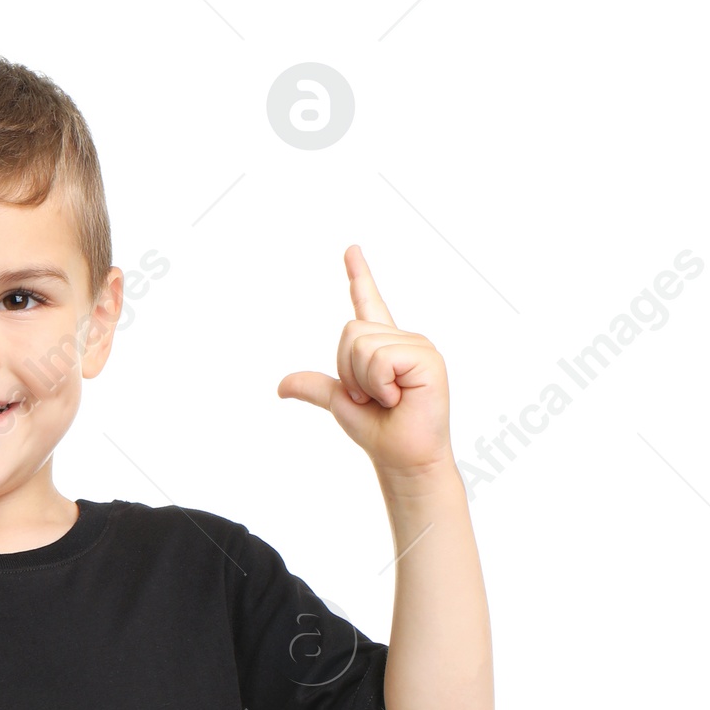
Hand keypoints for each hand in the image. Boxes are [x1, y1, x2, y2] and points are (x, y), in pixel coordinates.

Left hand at [278, 246, 451, 478]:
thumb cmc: (379, 432)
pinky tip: (399, 398)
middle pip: (350, 331)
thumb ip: (315, 387)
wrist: (403, 459)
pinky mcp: (427, 358)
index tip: (350, 249)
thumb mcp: (339, 403)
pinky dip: (380, 385)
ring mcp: (416, 347)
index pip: (368, 302)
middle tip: (372, 397)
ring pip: (362, 346)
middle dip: (348, 372)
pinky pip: (381, 359)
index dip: (359, 276)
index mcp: (381, 347)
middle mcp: (401, 340)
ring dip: (365, 382)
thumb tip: (281, 386)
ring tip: (388, 399)